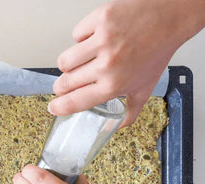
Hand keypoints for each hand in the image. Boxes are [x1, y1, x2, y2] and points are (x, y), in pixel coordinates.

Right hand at [49, 0, 204, 126]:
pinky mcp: (99, 21)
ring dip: (69, 63)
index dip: (60, 107)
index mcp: (115, 85)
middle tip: (65, 83)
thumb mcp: (146, 85)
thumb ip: (131, 109)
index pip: (76, 101)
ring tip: (80, 61)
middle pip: (65, 82)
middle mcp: (107, 65)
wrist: (169, 17)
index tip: (53, 108)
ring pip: (65, 60)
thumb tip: (118, 127)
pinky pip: (77, 34)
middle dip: (62, 85)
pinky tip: (95, 37)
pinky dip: (83, 36)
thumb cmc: (158, 49)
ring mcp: (102, 41)